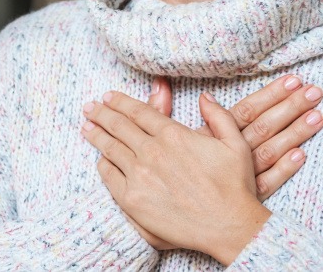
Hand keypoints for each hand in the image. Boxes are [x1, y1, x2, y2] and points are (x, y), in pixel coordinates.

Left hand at [82, 91, 270, 264]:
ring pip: (110, 148)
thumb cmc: (234, 187)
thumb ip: (219, 116)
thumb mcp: (235, 144)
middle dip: (102, 113)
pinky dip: (103, 163)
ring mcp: (139, 175)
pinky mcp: (131, 199)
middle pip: (119, 126)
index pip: (139, 112)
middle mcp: (152, 151)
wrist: (228, 226)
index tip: (109, 96)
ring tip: (87, 126)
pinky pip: (109, 175)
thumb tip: (204, 97)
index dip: (121, 102)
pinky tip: (100, 158)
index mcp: (174, 135)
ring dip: (96, 134)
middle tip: (90, 107)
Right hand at [149, 76, 322, 201]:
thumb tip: (160, 83)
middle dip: (290, 107)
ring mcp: (235, 177)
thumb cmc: (156, 176)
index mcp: (207, 137)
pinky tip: (301, 155)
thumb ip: (159, 111)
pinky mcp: (240, 198)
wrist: (154, 215)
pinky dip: (284, 169)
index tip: (294, 78)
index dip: (270, 94)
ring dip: (294, 132)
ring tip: (318, 115)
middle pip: (262, 127)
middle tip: (316, 91)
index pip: (244, 111)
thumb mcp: (156, 141)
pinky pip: (266, 183)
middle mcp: (224, 154)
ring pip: (269, 151)